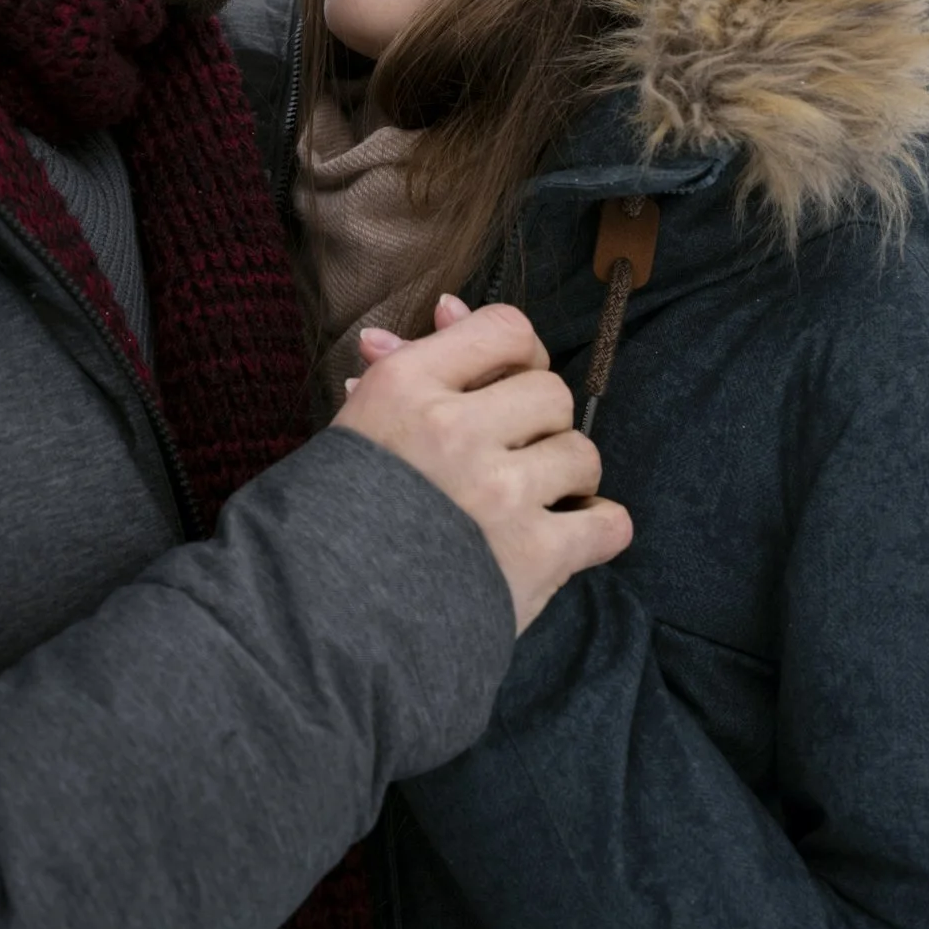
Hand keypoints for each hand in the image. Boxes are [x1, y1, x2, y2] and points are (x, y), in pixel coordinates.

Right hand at [332, 297, 632, 633]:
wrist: (320, 622)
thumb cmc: (335, 518)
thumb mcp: (359, 426)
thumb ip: (407, 363)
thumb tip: (450, 306)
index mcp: (405, 387)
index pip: (504, 328)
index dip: (519, 354)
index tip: (508, 383)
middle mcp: (454, 430)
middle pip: (550, 393)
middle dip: (539, 425)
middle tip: (509, 457)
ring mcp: (497, 493)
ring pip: (582, 455)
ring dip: (566, 479)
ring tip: (529, 504)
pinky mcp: (532, 555)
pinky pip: (608, 523)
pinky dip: (597, 531)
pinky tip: (565, 540)